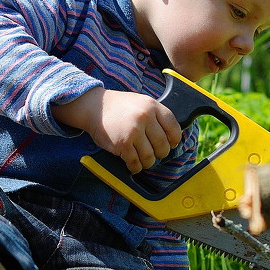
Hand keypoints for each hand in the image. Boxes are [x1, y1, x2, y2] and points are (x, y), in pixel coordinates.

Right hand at [54, 87, 180, 173]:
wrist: (95, 107)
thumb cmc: (119, 107)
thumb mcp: (141, 102)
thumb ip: (155, 115)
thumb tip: (170, 136)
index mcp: (152, 106)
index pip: (173, 127)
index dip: (174, 139)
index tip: (171, 144)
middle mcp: (144, 117)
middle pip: (163, 145)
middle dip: (160, 153)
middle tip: (156, 154)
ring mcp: (133, 131)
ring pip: (150, 157)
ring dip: (148, 162)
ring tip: (144, 160)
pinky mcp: (122, 144)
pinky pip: (135, 162)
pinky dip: (135, 167)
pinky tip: (133, 165)